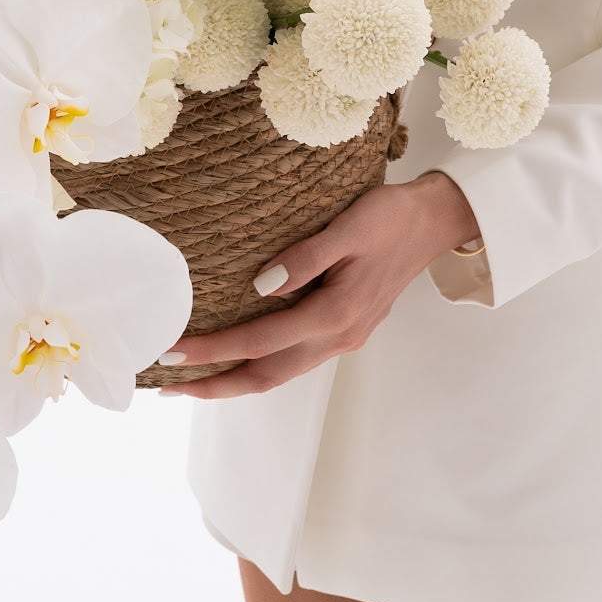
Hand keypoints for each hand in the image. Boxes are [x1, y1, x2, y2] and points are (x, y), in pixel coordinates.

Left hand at [158, 171, 480, 397]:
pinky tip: (242, 356)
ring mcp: (344, 339)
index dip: (213, 351)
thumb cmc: (390, 217)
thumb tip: (260, 287)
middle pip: (266, 376)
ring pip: (280, 374)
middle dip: (215, 384)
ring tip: (195, 378)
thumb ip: (306, 258)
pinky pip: (294, 360)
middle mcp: (338, 337)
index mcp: (335, 314)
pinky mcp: (346, 330)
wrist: (434, 221)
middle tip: (167, 385)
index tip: (173, 351)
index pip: (259, 342)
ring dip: (236, 379)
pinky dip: (261, 365)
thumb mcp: (348, 226)